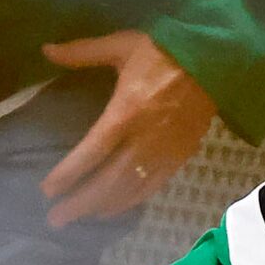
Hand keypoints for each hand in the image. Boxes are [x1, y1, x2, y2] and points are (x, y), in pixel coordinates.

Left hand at [37, 32, 218, 227]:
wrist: (218, 60)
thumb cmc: (166, 52)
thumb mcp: (122, 45)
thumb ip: (83, 52)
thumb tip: (46, 50)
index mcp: (126, 112)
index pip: (93, 152)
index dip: (69, 174)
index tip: (47, 190)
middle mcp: (145, 139)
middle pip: (110, 181)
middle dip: (81, 203)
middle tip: (56, 219)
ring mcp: (165, 151)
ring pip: (132, 189)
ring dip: (105, 207)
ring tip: (82, 218)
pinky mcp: (182, 155)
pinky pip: (154, 186)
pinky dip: (133, 200)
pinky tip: (117, 207)